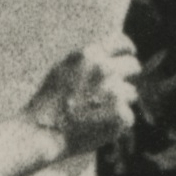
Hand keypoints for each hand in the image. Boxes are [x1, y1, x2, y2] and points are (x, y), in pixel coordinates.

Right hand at [22, 41, 138, 157]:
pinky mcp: (120, 114)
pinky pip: (127, 115)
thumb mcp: (62, 69)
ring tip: (97, 113)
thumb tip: (107, 55)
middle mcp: (104, 69)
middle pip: (133, 66)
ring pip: (131, 92)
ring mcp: (113, 91)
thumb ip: (86, 60)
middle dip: (128, 76)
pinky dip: (116, 123)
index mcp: (89, 55)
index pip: (122, 42)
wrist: (42, 133)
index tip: (129, 55)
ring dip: (119, 102)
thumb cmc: (48, 103)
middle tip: (114, 90)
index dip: (127, 49)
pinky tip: (98, 127)